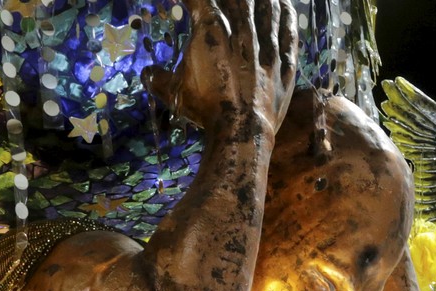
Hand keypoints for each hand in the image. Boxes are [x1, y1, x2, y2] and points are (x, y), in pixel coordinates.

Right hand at [146, 0, 295, 133]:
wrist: (241, 131)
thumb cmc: (206, 110)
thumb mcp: (176, 93)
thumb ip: (158, 79)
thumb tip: (146, 73)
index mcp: (210, 28)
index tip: (191, 0)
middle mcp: (240, 28)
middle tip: (223, 3)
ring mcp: (266, 43)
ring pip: (267, 6)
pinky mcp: (285, 60)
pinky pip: (289, 28)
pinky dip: (287, 13)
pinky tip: (284, 4)